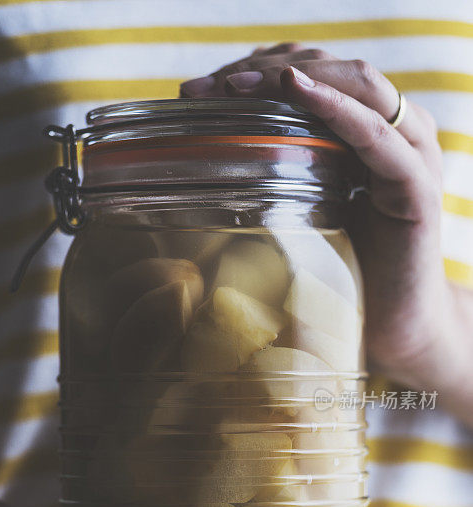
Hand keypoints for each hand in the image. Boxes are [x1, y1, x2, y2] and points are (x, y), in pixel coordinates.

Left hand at [181, 45, 472, 426]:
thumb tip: (199, 174)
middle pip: (331, 71)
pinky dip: (337, 109)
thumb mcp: (302, 219)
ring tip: (236, 86)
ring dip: (294, 78)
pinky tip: (296, 92)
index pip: (313, 76)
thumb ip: (276, 184)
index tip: (196, 91)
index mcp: (362, 135)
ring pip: (357, 87)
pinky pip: (377, 137)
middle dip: (264, 69)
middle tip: (204, 89)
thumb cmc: (344, 278)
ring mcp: (409, 156)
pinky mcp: (415, 189)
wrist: (394, 332)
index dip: (257, 70)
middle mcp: (391, 134)